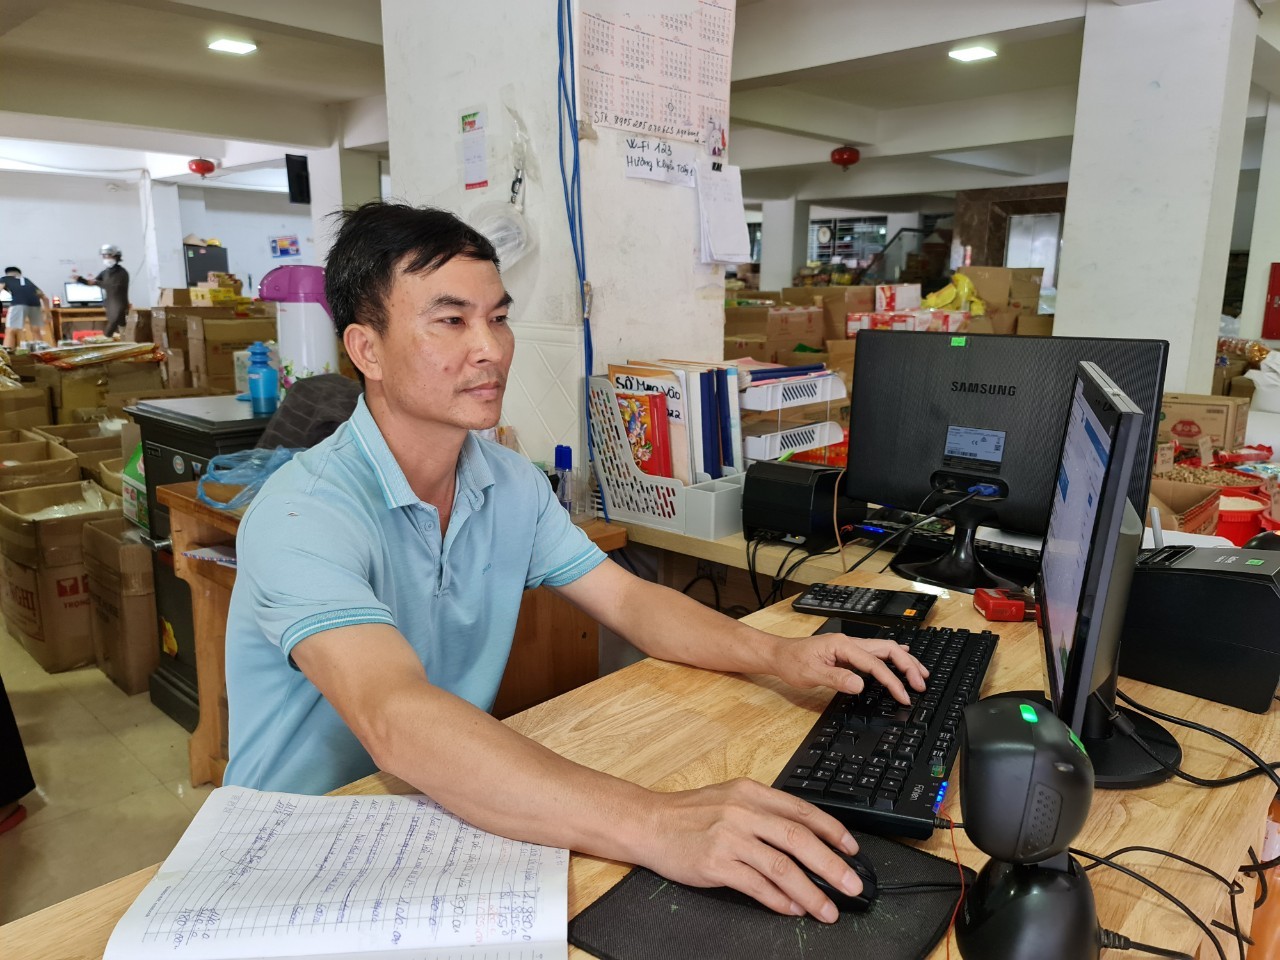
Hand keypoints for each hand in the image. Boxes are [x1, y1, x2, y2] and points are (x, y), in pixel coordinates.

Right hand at [639, 778, 864, 921]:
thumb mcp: (730, 799)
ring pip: (782, 866)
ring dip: (810, 891)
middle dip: (832, 866)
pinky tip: (792, 909)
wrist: (648, 823)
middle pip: (799, 839)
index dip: (832, 831)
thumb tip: (804, 840)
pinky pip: (756, 885)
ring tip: (827, 909)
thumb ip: (764, 813)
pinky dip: (779, 900)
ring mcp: (729, 837)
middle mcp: (743, 811)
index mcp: (751, 792)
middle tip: (851, 885)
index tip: (852, 849)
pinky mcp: (715, 863)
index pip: (802, 810)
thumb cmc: (690, 814)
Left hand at [768, 633, 927, 704]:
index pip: (874, 663)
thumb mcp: (810, 674)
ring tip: (921, 674)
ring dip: (904, 661)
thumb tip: (859, 684)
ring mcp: (850, 647)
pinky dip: (893, 658)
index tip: (903, 696)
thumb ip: (836, 679)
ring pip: (885, 650)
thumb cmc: (791, 662)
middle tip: (920, 685)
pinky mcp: (848, 653)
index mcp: (842, 645)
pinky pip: (876, 653)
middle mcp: (849, 642)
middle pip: (887, 649)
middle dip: (907, 666)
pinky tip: (903, 658)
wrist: (779, 654)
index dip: (892, 681)